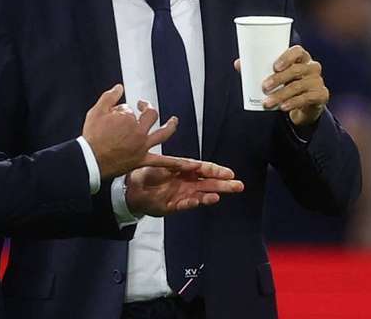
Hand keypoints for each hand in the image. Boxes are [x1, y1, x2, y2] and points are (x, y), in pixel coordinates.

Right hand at [82, 85, 188, 178]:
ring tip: (174, 121)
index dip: (122, 111)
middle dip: (147, 108)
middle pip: (150, 115)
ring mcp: (142, 146)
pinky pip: (162, 162)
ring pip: (163, 133)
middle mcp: (139, 131)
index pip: (130, 109)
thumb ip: (110, 97)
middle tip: (142, 105)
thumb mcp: (96, 111)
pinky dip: (176, 163)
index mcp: (129, 118)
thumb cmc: (92, 136)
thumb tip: (120, 87)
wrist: (90, 160)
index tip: (113, 116)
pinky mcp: (141, 160)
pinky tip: (189, 164)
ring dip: (171, 126)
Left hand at [125, 161, 244, 216]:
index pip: (205, 169)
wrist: (132, 188)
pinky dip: (193, 203)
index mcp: (186, 170)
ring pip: (201, 194)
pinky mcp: (174, 205)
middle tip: (238, 186)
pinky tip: (201, 201)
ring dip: (211, 195)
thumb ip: (180, 165)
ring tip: (220, 195)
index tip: (230, 173)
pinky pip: (186, 204)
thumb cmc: (147, 173)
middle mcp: (187, 182)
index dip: (218, 171)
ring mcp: (182, 194)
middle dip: (223, 184)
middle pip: (208, 183)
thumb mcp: (164, 165)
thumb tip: (196, 165)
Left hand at [233, 45, 328, 126]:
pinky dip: (293, 103)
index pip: (298, 51)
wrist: (304, 105)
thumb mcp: (275, 75)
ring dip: (281, 95)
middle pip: (297, 70)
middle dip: (279, 79)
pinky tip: (283, 107)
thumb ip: (258, 68)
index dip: (287, 57)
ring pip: (299, 86)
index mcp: (301, 57)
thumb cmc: (287, 83)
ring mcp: (318, 81)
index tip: (274, 66)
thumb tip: (238, 63)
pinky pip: (306, 98)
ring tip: (267, 102)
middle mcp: (312, 66)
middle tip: (264, 87)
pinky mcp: (321, 95)